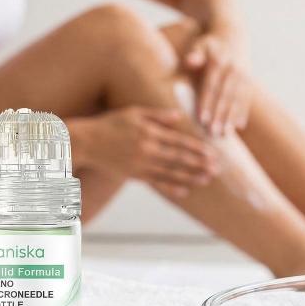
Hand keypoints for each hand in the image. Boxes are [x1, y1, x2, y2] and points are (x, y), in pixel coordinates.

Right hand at [83, 107, 218, 198]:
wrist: (86, 142)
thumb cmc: (110, 124)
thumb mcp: (134, 113)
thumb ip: (157, 115)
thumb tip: (179, 116)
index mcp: (150, 133)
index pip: (180, 142)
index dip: (198, 148)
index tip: (213, 153)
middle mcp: (148, 150)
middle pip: (180, 159)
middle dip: (200, 164)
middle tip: (218, 169)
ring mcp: (141, 165)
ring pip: (171, 173)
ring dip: (191, 177)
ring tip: (207, 180)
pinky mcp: (134, 175)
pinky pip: (156, 183)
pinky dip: (171, 188)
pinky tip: (184, 191)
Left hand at [183, 31, 250, 136]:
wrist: (232, 34)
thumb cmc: (208, 45)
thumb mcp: (199, 45)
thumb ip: (194, 54)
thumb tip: (190, 61)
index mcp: (219, 62)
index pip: (211, 86)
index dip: (206, 103)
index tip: (201, 119)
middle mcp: (234, 70)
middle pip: (225, 96)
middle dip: (219, 116)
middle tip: (213, 133)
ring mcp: (244, 76)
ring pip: (237, 100)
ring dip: (231, 118)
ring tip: (225, 135)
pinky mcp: (249, 82)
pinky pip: (246, 99)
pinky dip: (243, 113)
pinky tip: (239, 127)